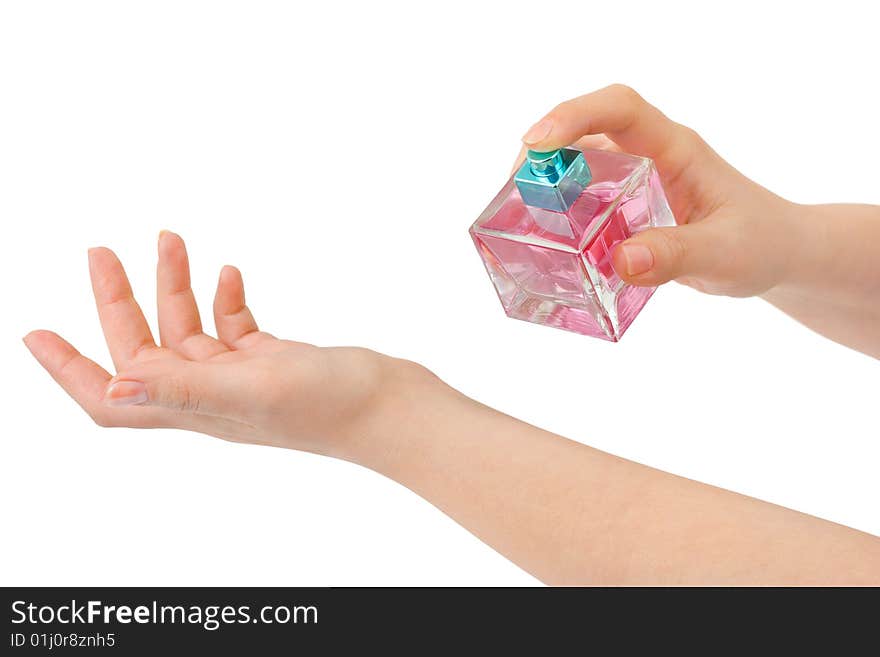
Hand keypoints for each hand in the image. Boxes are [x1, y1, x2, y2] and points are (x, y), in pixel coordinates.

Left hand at [23, 231, 427, 456]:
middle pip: (146, 349)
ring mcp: (243, 378)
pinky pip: (234, 326)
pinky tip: (229, 272)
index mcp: (198, 407)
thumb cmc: (333, 407)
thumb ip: (183, 387)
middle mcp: (213, 396)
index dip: (69, 371)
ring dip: (174, 285)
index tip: (36, 335)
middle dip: (119, 300)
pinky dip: (224, 297)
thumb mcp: (252, 389)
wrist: (393, 407)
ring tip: (169, 238)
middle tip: (101, 250)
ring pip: (190, 329)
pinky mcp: (273, 361)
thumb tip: (111, 389)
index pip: (114, 399)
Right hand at [515, 84, 801, 296]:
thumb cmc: (760, 243)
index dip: (574, 116)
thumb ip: (677, 255)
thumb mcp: (725, 252)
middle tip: (513, 192)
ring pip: (578, 167)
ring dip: (546, 186)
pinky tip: (549, 245)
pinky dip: (560, 216)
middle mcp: (648, 157)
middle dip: (543, 154)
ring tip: (520, 219)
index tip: (536, 143)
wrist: (775, 254)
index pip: (619, 110)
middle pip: (585, 134)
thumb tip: (620, 261)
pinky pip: (584, 201)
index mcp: (674, 149)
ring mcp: (635, 182)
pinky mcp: (627, 209)